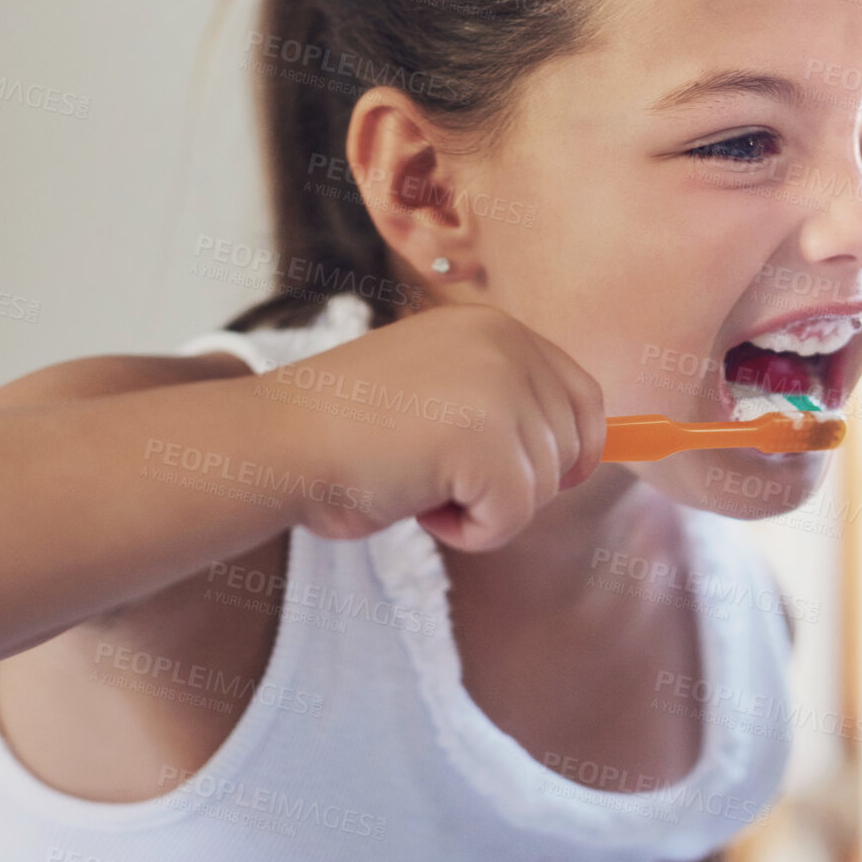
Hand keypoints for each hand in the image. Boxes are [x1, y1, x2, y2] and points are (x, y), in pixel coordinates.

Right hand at [246, 302, 605, 551]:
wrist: (275, 443)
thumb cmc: (345, 433)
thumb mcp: (441, 393)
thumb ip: (502, 405)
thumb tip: (586, 458)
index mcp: (496, 328)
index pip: (583, 394)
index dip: (578, 447)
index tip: (559, 479)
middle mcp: (506, 346)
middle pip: (569, 447)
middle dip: (517, 483)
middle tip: (442, 478)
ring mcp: (498, 390)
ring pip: (543, 488)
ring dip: (485, 509)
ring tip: (419, 483)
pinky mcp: (486, 442)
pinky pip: (514, 518)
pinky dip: (472, 533)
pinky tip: (420, 507)